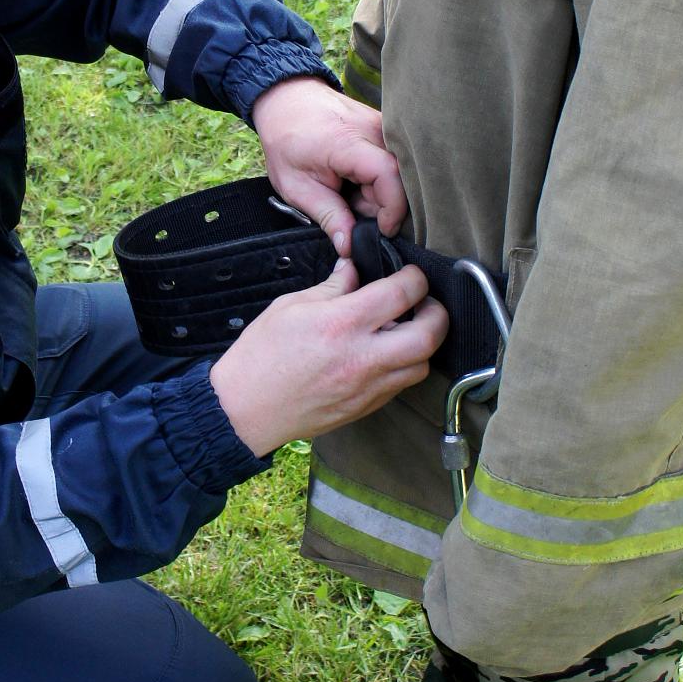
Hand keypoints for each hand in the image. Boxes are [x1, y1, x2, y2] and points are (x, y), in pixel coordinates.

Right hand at [211, 258, 446, 456]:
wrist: (245, 410)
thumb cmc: (261, 356)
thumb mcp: (290, 306)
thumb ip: (331, 287)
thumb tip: (353, 271)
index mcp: (343, 323)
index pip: (401, 294)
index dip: (414, 278)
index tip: (410, 275)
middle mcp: (363, 357)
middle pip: (429, 335)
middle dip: (437, 313)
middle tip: (425, 302)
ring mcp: (368, 387)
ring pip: (422, 365)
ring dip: (424, 344)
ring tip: (407, 329)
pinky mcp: (365, 407)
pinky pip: (401, 385)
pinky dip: (404, 366)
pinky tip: (387, 354)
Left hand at [253, 77, 406, 254]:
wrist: (288, 101)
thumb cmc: (288, 142)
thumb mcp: (297, 186)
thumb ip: (328, 217)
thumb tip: (350, 247)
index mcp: (349, 143)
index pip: (389, 176)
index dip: (392, 209)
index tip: (381, 231)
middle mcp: (376, 130)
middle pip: (400, 179)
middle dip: (382, 206)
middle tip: (351, 209)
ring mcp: (385, 126)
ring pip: (400, 173)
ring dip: (379, 193)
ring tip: (349, 191)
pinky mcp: (388, 128)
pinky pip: (395, 163)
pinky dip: (379, 180)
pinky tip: (357, 180)